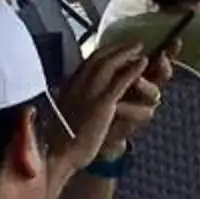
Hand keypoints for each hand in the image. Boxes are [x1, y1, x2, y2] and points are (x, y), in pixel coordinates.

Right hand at [52, 47, 155, 174]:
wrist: (55, 154)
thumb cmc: (57, 141)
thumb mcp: (64, 115)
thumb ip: (71, 103)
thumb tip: (72, 100)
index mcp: (68, 87)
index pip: (86, 63)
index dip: (103, 54)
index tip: (114, 50)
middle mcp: (77, 84)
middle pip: (98, 58)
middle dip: (116, 48)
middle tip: (132, 44)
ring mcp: (89, 92)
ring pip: (109, 64)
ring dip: (125, 53)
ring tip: (139, 48)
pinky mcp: (102, 103)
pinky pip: (121, 81)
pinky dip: (133, 69)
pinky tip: (143, 62)